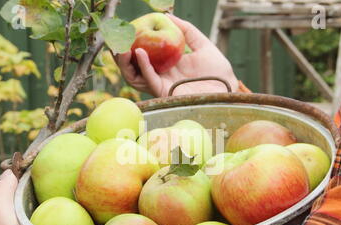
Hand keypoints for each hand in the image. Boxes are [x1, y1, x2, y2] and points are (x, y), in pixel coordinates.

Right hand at [115, 14, 238, 96]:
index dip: (131, 45)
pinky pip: (149, 80)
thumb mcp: (202, 45)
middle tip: (114, 41)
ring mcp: (161, 85)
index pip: (142, 56)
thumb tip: (169, 15)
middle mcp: (160, 76)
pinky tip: (139, 52)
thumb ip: (186, 30)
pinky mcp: (165, 92)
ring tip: (121, 47)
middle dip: (120, 56)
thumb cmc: (217, 72)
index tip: (125, 31)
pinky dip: (143, 66)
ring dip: (125, 62)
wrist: (226, 90)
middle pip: (132, 68)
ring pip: (135, 76)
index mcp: (166, 66)